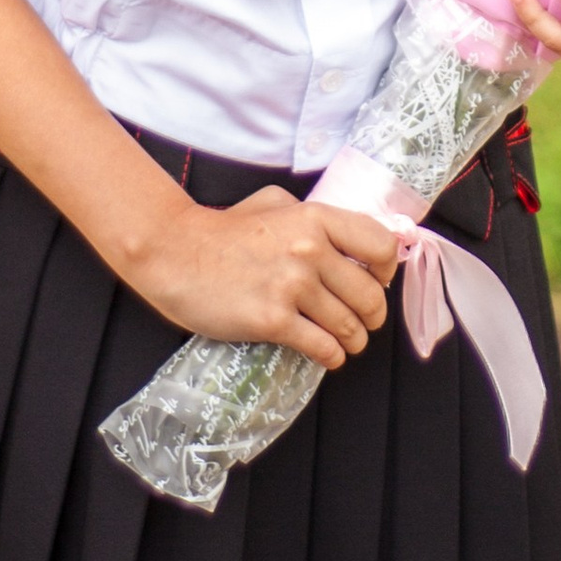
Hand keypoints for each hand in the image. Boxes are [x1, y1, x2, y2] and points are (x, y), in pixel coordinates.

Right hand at [135, 189, 400, 368]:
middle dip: (373, 316)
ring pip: (349, 326)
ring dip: (354, 341)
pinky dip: (331, 356)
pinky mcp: (273, 320)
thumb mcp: (270, 203)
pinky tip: (328, 356)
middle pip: (370, 295)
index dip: (387, 270)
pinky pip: (322, 346)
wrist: (174, 254)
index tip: (378, 281)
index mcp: (315, 218)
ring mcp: (292, 286)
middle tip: (365, 323)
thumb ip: (310, 214)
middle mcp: (310, 250)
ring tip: (347, 344)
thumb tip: (347, 236)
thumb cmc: (221, 230)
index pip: (381, 246)